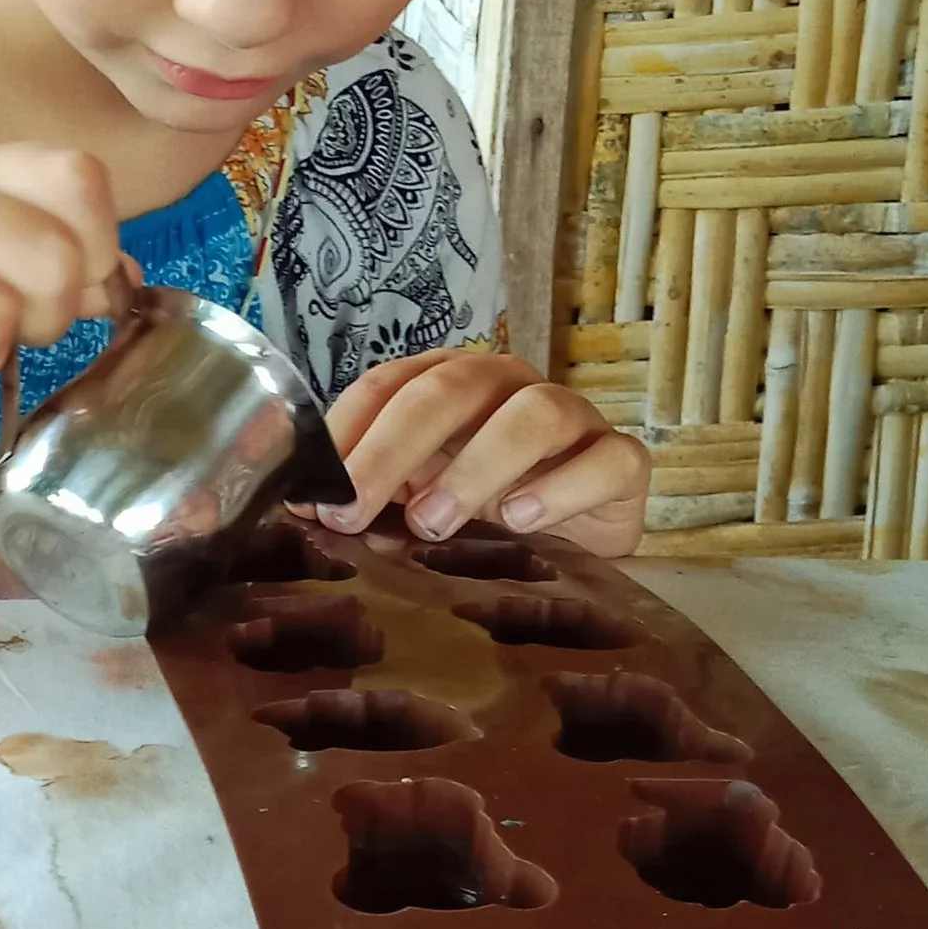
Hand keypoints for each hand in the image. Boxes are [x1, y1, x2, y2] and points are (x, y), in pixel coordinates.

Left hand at [320, 348, 650, 556]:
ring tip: (433, 523)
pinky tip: (521, 520)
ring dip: (475, 466)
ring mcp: (572, 418)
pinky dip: (562, 488)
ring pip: (532, 414)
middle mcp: (508, 386)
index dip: (347, 432)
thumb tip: (304, 510)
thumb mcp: (420, 501)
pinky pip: (604, 460)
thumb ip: (372, 496)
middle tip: (356, 509)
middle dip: (392, 449)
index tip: (315, 494)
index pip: (388, 385)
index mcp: (449, 383)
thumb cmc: (486, 513)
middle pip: (450, 390)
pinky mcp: (622, 461)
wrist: (579, 545)